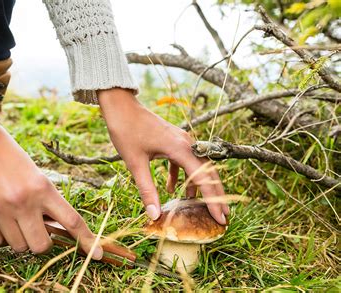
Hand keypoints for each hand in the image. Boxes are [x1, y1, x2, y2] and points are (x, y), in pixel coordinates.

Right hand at [0, 103, 101, 257]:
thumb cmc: (0, 147)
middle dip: (42, 241)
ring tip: (11, 215)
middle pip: (42, 246)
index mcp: (42, 186)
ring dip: (18, 237)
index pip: (71, 221)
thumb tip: (49, 224)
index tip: (98, 254)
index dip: (87, 241)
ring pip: (18, 246)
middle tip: (35, 227)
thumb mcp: (30, 169)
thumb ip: (41, 196)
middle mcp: (23, 201)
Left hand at [98, 88, 228, 224]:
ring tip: (200, 206)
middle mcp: (186, 143)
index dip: (214, 200)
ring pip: (197, 166)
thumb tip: (154, 215)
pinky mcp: (173, 140)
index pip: (204, 178)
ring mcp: (181, 140)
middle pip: (208, 172)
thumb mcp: (135, 163)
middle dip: (215, 195)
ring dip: (199, 185)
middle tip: (222, 217)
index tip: (221, 218)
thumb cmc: (126, 131)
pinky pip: (184, 160)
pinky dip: (182, 175)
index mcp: (180, 148)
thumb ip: (147, 190)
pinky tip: (170, 188)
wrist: (120, 106)